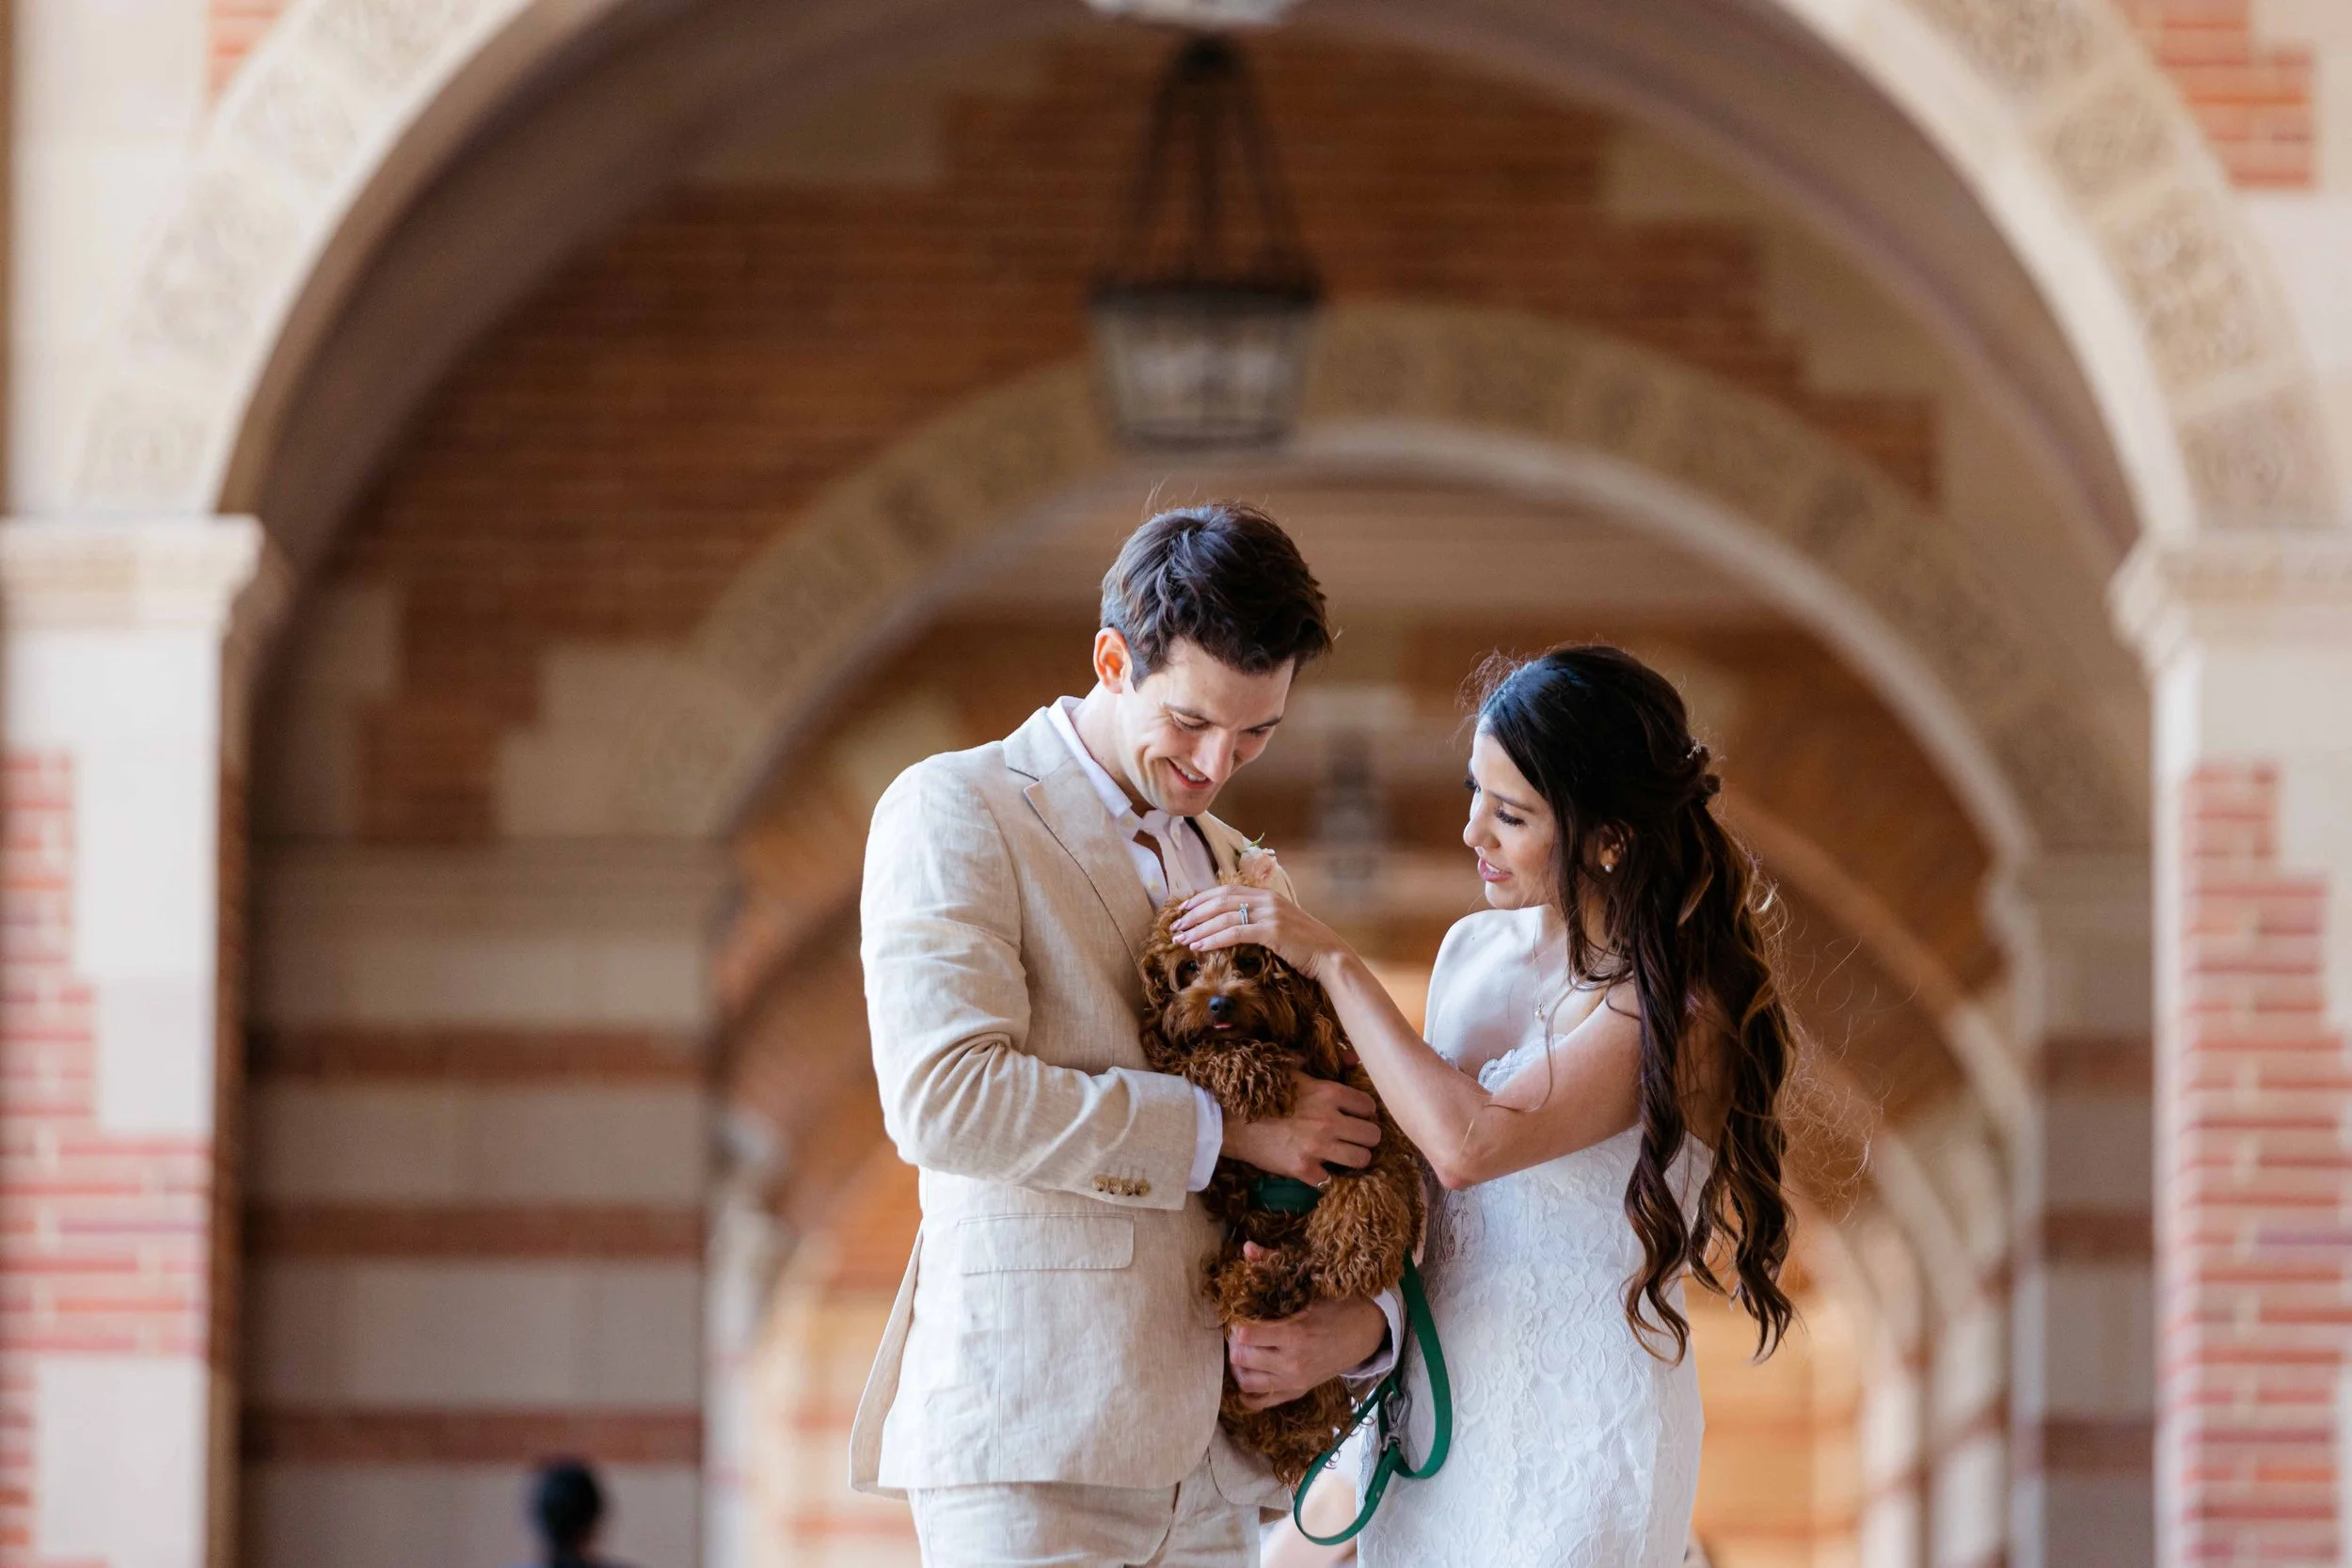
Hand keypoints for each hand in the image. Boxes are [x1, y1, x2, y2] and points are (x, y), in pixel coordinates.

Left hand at [1172, 885, 1346, 979]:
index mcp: (1267, 894)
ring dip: (1199, 928)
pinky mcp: (1272, 931)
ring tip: (1182, 939)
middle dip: (1195, 913)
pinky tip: (1199, 947)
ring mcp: (1270, 913)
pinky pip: (1235, 932)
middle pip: (1220, 900)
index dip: (1202, 898)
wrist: (1329, 956)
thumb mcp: (1281, 925)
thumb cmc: (1304, 946)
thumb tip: (1235, 924)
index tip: (1184, 910)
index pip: (1226, 890)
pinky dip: (1213, 939)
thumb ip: (1260, 918)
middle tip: (1176, 926)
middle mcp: (1266, 899)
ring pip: (1224, 916)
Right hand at [1222, 1072, 1379, 1182]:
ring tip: (1344, 1155)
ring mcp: (1318, 1147)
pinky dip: (1326, 1176)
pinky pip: (1331, 1179)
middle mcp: (1329, 1120)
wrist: (1230, 1121)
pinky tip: (1319, 1169)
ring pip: (1361, 1159)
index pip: (1369, 1106)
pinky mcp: (1304, 1169)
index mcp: (1328, 1093)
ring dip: (1355, 1157)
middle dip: (1366, 1137)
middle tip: (1354, 1138)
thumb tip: (1348, 1056)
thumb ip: (1318, 1065)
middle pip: (1373, 1135)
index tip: (1357, 1117)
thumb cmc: (1260, 1093)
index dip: (1365, 1113)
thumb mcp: (1290, 1071)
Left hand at [1227, 1265, 1388, 1410]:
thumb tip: (1247, 1247)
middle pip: (1241, 1359)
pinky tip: (1246, 1374)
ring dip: (1238, 1367)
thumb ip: (1274, 1265)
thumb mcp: (1310, 1285)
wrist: (1366, 1333)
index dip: (1235, 1323)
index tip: (1237, 1313)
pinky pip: (1261, 1402)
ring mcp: (1295, 1381)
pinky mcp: (1297, 1392)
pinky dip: (1247, 1393)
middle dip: (1234, 1343)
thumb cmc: (1337, 1306)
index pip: (1246, 1335)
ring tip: (1242, 1350)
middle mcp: (1292, 1363)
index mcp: (1295, 1334)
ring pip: (1247, 1383)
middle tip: (1238, 1332)